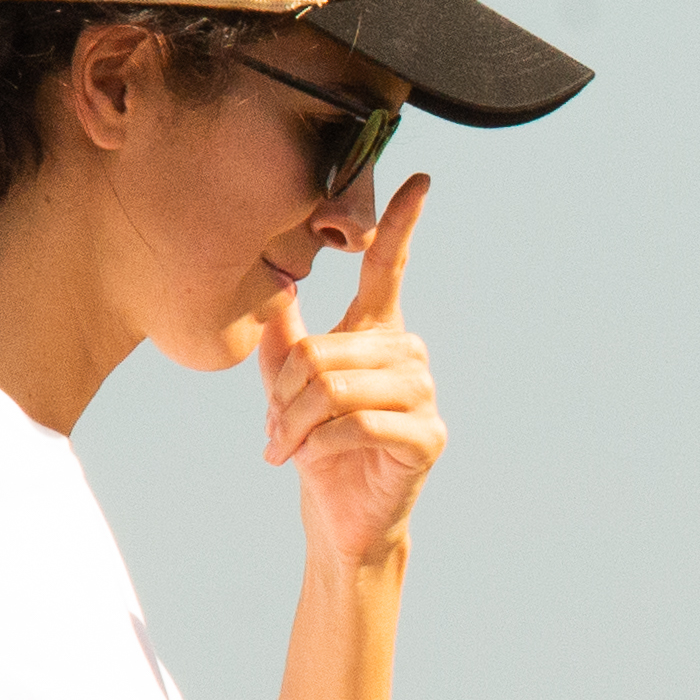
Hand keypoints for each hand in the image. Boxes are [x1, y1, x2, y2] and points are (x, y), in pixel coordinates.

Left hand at [265, 178, 444, 572]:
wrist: (339, 518)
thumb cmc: (316, 449)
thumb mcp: (287, 387)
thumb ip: (283, 338)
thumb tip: (274, 286)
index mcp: (378, 334)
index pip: (389, 269)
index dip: (404, 224)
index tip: (421, 180)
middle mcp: (409, 356)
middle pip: (328, 350)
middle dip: (286, 393)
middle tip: (271, 430)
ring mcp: (424, 395)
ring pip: (337, 387)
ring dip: (296, 422)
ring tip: (284, 447)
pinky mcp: (427, 436)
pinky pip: (356, 424)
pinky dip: (319, 444)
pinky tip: (310, 460)